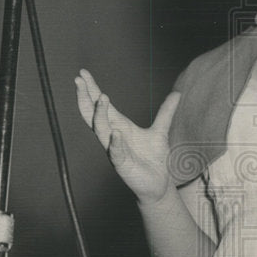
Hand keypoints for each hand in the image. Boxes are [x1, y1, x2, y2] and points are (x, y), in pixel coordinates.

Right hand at [75, 68, 181, 204]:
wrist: (158, 184)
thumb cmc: (153, 158)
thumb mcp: (160, 131)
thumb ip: (166, 112)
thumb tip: (177, 93)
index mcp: (118, 126)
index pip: (100, 105)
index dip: (91, 89)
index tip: (82, 73)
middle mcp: (112, 136)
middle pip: (92, 114)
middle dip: (85, 97)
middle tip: (79, 80)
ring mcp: (115, 150)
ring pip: (101, 131)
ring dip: (100, 114)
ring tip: (102, 97)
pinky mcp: (122, 165)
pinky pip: (116, 152)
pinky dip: (115, 142)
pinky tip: (116, 132)